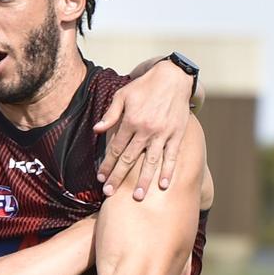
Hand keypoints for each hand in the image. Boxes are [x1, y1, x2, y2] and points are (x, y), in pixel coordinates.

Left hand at [94, 59, 192, 199]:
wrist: (173, 77)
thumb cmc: (145, 86)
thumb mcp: (123, 95)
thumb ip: (111, 114)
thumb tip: (97, 130)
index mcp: (131, 121)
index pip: (116, 148)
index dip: (107, 164)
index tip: (101, 178)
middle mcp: (146, 130)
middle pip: (130, 158)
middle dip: (119, 177)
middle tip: (110, 193)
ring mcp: (162, 134)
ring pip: (151, 161)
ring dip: (143, 180)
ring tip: (138, 197)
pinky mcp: (176, 135)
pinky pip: (172, 156)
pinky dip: (168, 171)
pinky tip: (163, 185)